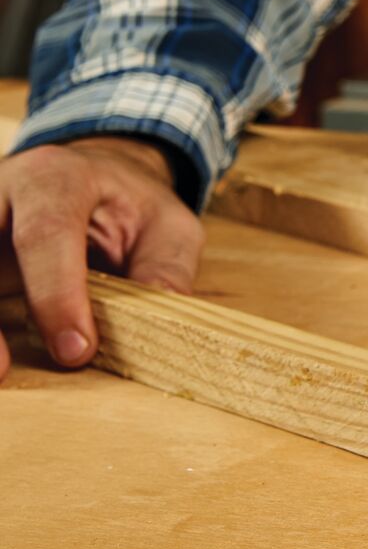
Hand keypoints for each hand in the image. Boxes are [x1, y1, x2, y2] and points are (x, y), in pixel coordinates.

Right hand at [0, 136, 203, 380]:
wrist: (98, 179)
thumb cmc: (132, 205)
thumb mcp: (168, 226)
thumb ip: (165, 269)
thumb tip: (162, 320)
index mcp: (56, 178)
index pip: (45, 233)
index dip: (56, 294)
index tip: (76, 348)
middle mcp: (2, 195)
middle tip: (2, 369)